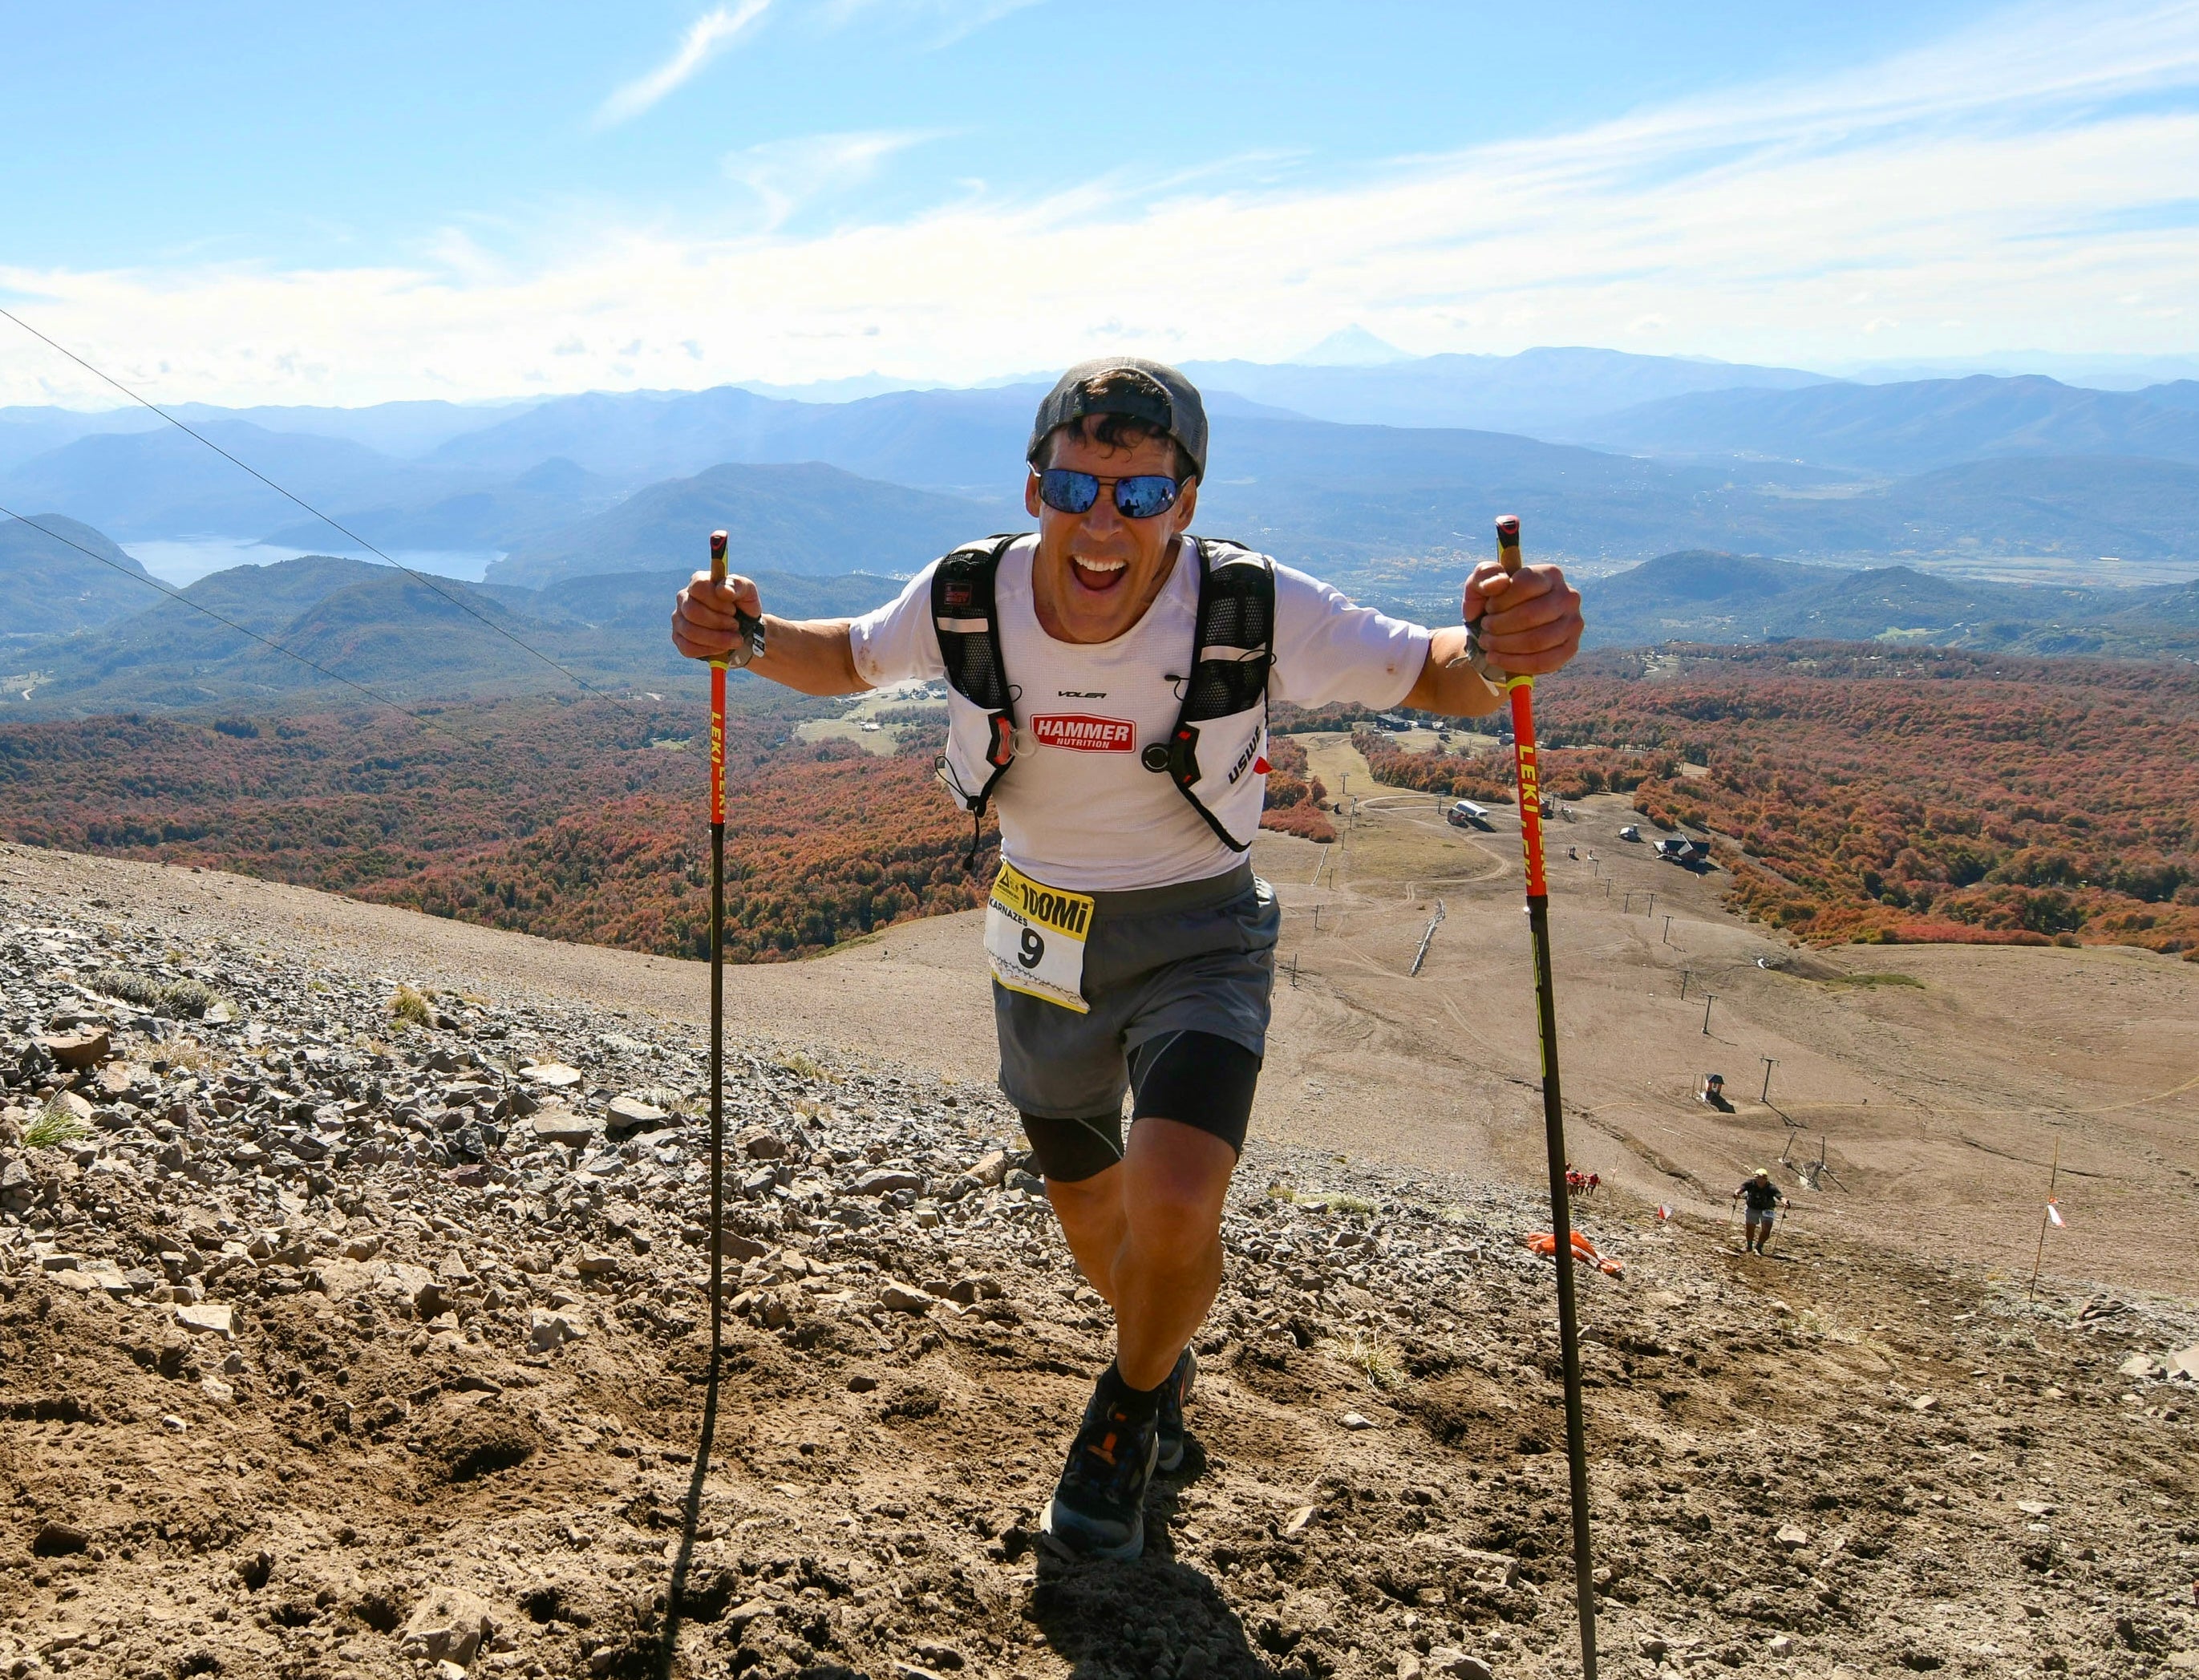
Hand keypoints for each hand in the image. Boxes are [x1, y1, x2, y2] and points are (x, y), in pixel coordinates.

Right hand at [673, 571, 760, 661]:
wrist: (744, 628)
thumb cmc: (743, 605)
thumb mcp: (747, 591)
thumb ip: (737, 585)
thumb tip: (723, 590)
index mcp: (698, 581)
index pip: (698, 587)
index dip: (717, 602)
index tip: (733, 610)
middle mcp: (683, 598)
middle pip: (692, 611)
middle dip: (718, 622)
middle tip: (735, 626)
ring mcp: (678, 618)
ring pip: (689, 631)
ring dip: (717, 638)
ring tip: (734, 639)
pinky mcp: (679, 638)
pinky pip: (687, 648)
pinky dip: (709, 650)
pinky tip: (722, 648)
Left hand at [1464, 560, 1582, 676]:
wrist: (1505, 628)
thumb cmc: (1494, 601)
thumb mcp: (1481, 583)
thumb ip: (1484, 576)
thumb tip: (1499, 583)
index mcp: (1550, 574)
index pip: (1525, 585)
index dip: (1501, 600)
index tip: (1488, 607)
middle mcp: (1568, 596)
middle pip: (1531, 615)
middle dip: (1500, 626)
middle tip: (1485, 628)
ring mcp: (1573, 623)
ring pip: (1537, 640)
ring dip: (1504, 645)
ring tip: (1487, 643)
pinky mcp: (1570, 648)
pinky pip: (1543, 662)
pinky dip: (1514, 663)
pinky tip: (1496, 658)